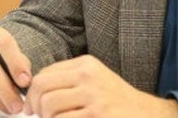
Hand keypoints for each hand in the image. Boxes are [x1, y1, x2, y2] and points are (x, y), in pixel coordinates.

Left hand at [24, 55, 177, 116]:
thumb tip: (34, 91)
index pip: (45, 74)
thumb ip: (68, 80)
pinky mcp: (96, 115)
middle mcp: (88, 76)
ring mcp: (93, 96)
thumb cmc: (116, 101)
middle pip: (42, 87)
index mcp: (85, 64)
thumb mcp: (95, 80)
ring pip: (49, 105)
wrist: (147, 115)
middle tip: (37, 116)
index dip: (32, 92)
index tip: (30, 105)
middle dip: (34, 105)